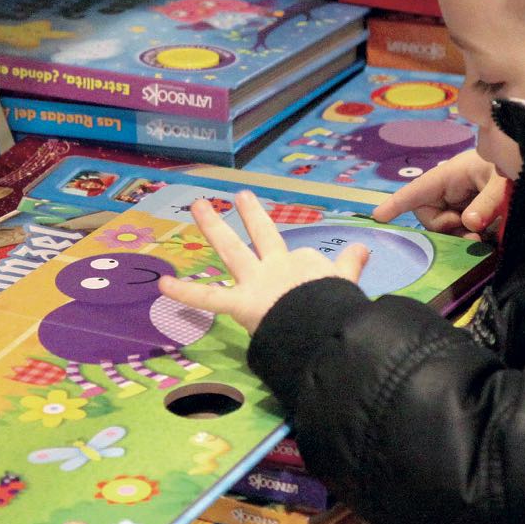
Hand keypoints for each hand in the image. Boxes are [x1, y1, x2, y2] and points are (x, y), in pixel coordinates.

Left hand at [157, 192, 368, 333]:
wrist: (326, 327)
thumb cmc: (337, 310)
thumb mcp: (347, 285)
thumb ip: (350, 266)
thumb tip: (363, 247)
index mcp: (304, 266)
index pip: (302, 260)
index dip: (307, 268)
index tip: (313, 279)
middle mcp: (277, 267)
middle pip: (263, 235)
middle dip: (252, 215)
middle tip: (240, 196)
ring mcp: (256, 281)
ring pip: (231, 249)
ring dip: (213, 226)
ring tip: (198, 206)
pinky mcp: (241, 302)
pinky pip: (208, 297)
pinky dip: (184, 292)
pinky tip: (161, 285)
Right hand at [372, 149, 504, 237]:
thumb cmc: (516, 164)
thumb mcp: (502, 182)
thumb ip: (486, 203)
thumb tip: (469, 224)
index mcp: (451, 175)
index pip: (417, 190)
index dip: (397, 203)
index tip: (378, 217)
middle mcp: (453, 190)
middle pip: (431, 216)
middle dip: (446, 229)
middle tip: (473, 235)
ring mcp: (463, 203)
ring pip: (448, 228)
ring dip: (463, 236)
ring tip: (486, 235)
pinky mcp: (475, 214)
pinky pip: (464, 231)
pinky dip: (475, 236)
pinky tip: (491, 234)